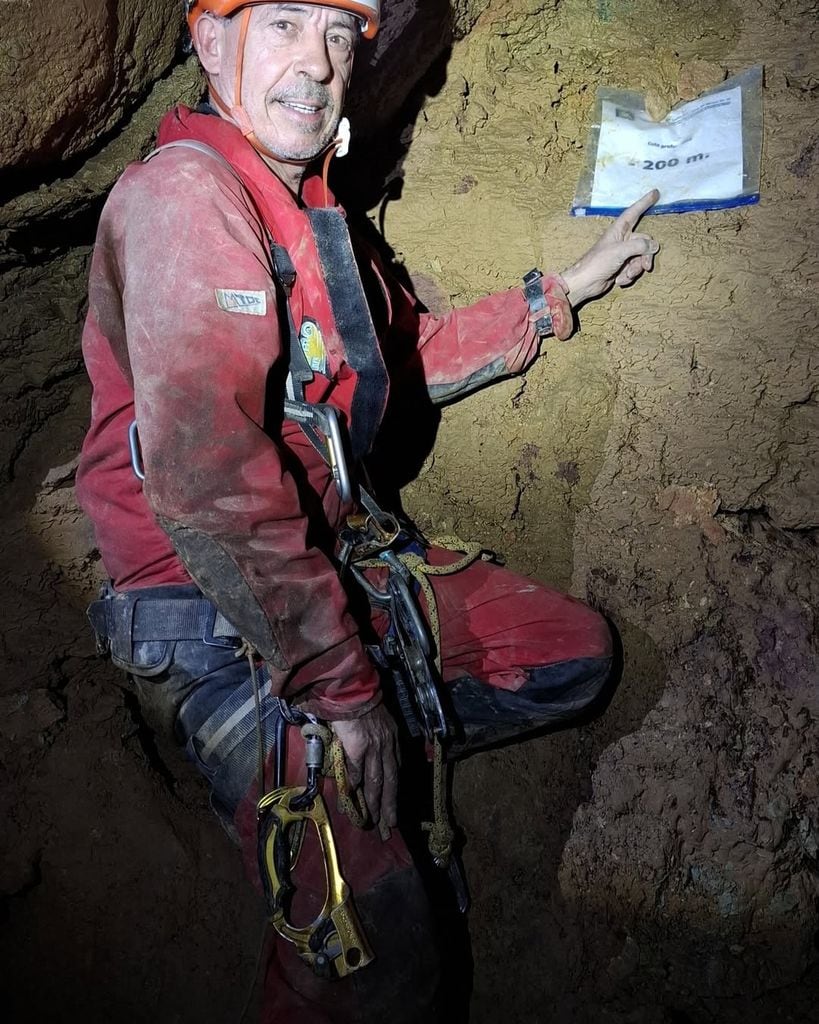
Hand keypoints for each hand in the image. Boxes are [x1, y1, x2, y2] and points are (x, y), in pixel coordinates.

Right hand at [331, 703, 398, 828]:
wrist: (350, 689)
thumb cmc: (360, 702)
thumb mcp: (375, 721)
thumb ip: (373, 739)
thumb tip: (364, 759)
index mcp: (391, 738)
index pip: (395, 768)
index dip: (394, 788)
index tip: (394, 803)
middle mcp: (386, 745)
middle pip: (390, 781)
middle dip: (391, 804)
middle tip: (389, 825)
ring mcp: (374, 748)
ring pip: (376, 782)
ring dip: (376, 803)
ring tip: (374, 821)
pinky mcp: (359, 748)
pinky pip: (356, 772)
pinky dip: (355, 787)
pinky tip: (353, 799)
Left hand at [562, 189, 660, 307]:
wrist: (585, 283)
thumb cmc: (597, 263)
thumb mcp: (620, 251)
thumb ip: (639, 246)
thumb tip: (653, 245)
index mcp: (619, 230)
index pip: (634, 212)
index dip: (645, 202)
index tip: (655, 192)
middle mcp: (622, 240)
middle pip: (645, 242)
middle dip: (645, 256)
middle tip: (645, 267)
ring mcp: (623, 254)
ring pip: (641, 258)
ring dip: (636, 269)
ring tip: (626, 274)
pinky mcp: (622, 267)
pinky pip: (634, 269)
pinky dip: (629, 276)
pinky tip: (619, 280)